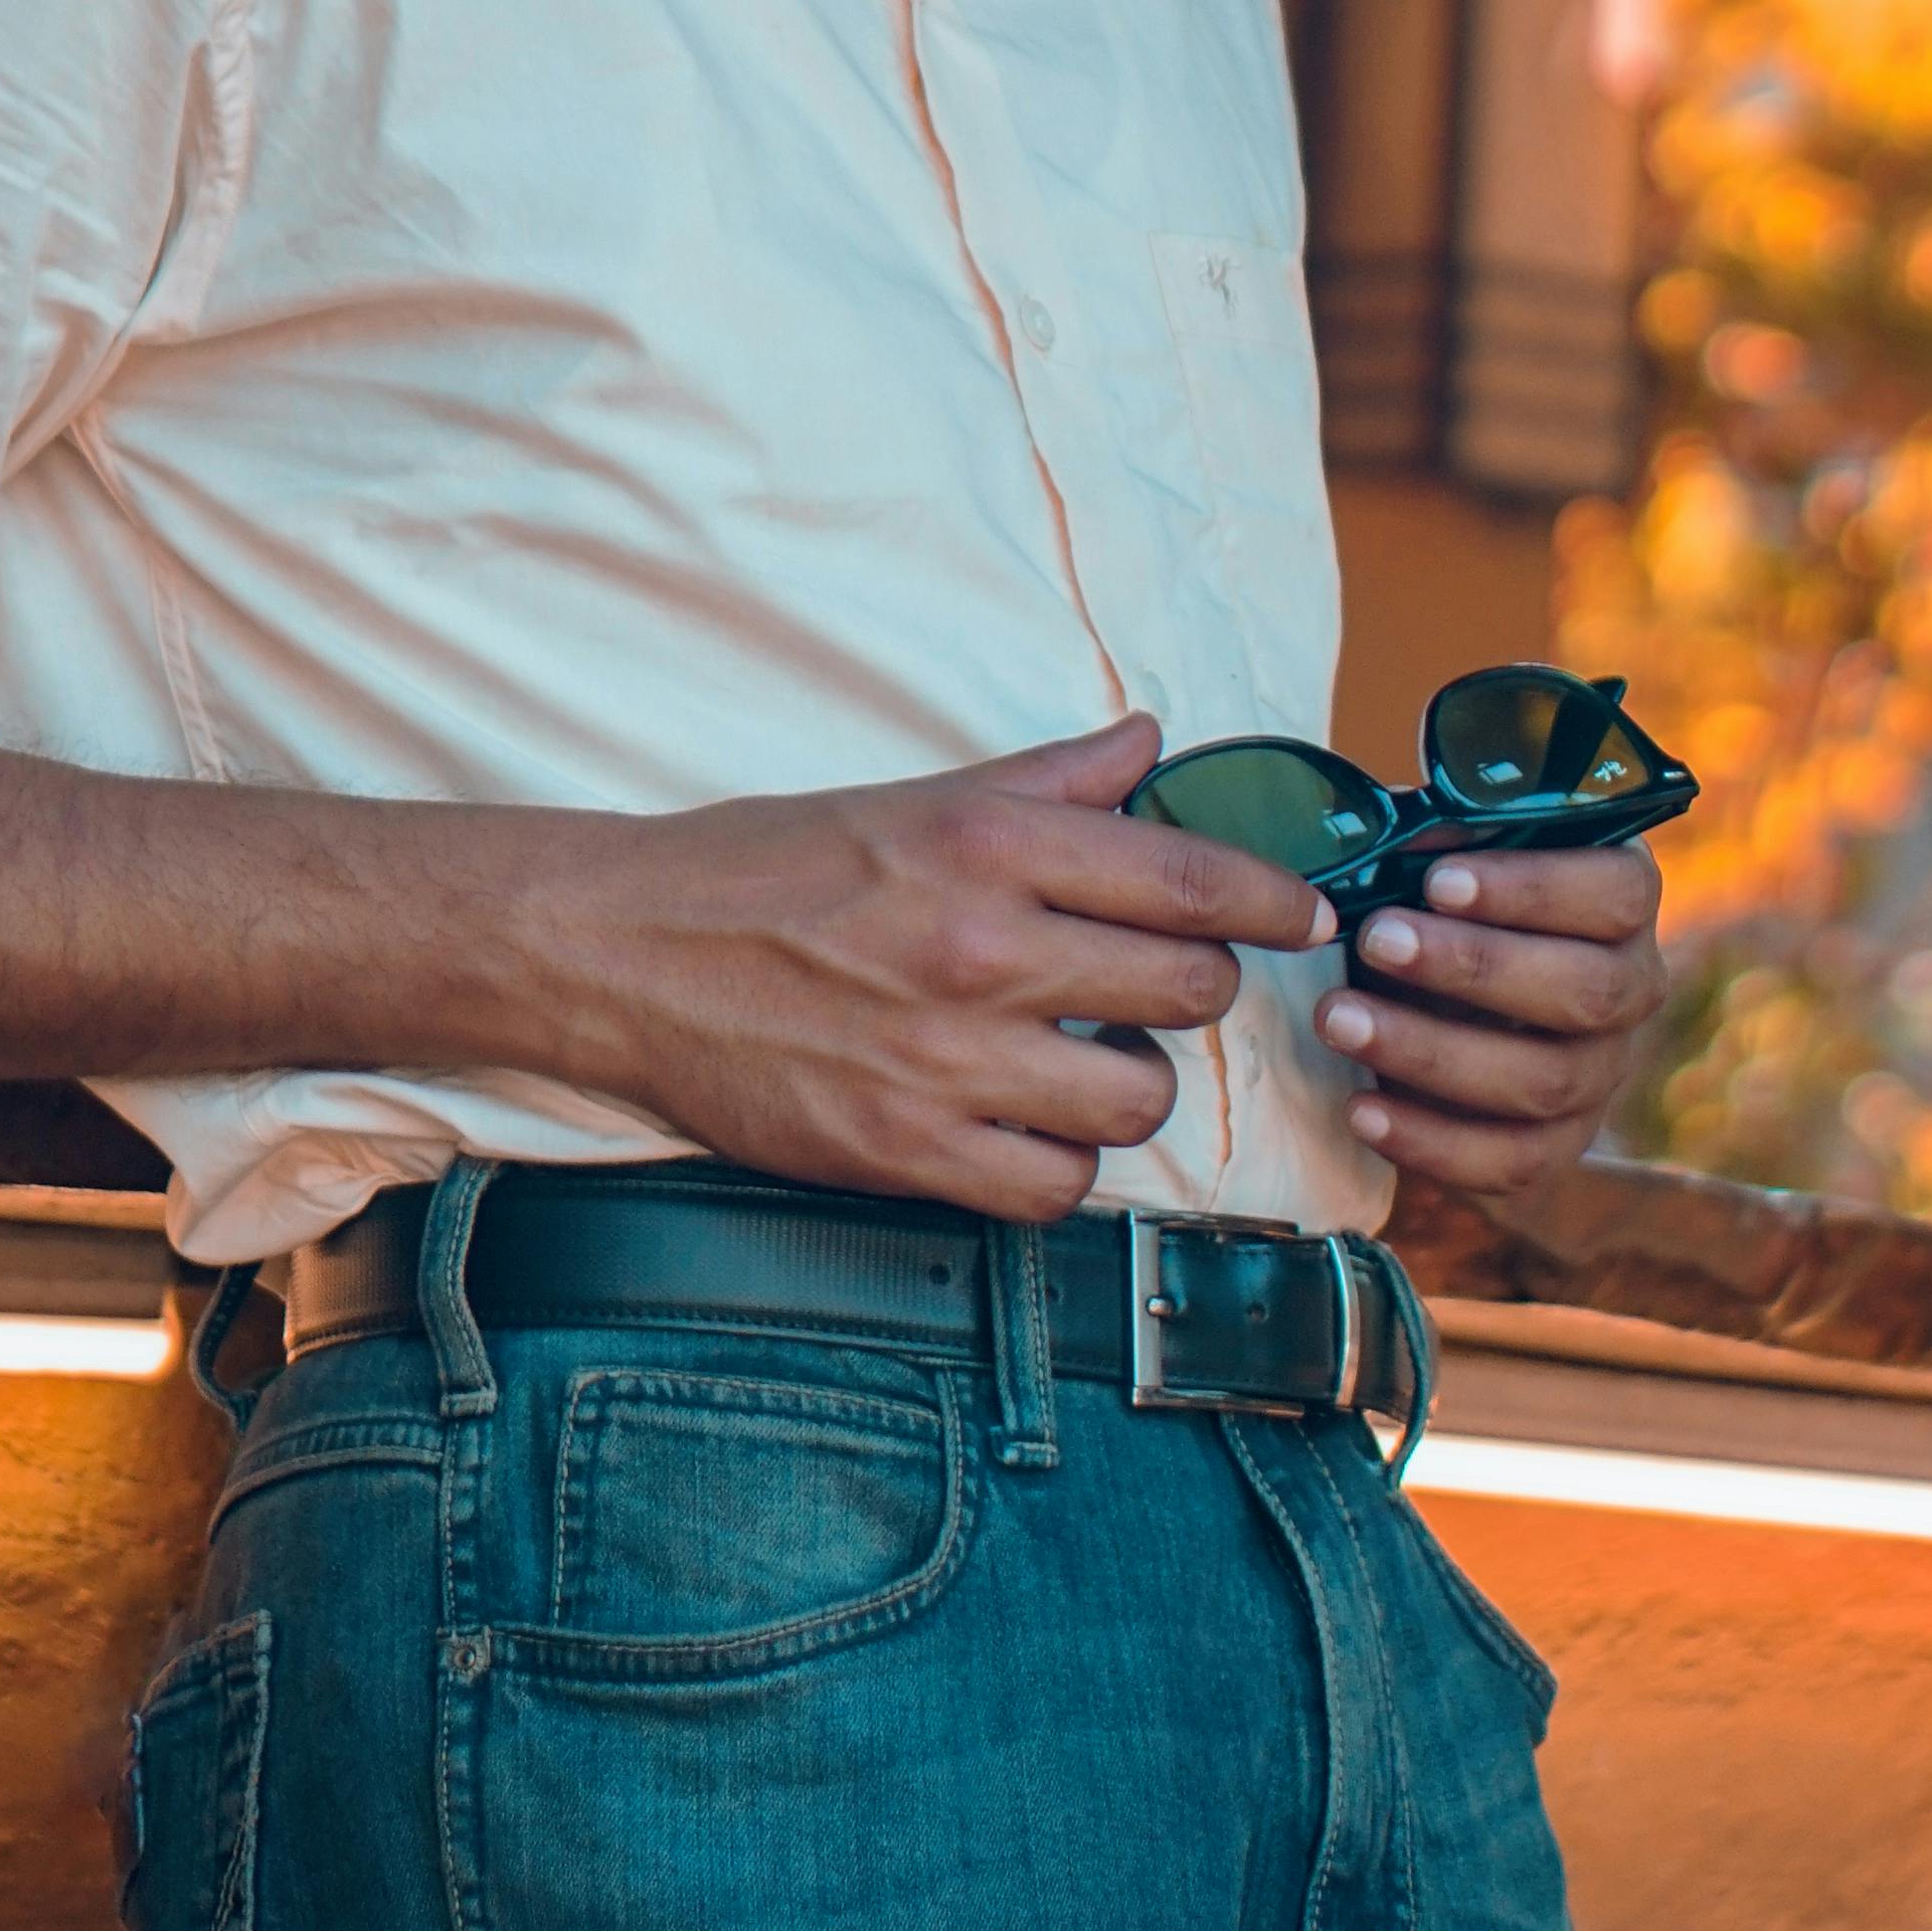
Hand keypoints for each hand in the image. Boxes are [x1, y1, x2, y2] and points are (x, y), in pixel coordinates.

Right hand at [512, 715, 1335, 1225]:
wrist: (626, 952)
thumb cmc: (767, 865)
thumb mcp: (915, 798)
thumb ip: (1049, 779)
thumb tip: (1150, 743)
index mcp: (993, 843)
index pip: (1193, 876)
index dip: (1273, 899)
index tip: (1304, 913)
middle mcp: (985, 947)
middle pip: (1189, 992)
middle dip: (1196, 991)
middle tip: (1159, 986)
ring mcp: (949, 1059)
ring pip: (1139, 1100)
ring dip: (1128, 1084)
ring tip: (1079, 1058)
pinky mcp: (908, 1149)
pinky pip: (1056, 1186)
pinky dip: (1060, 1164)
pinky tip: (1027, 1124)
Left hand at [1310, 839, 1666, 1197]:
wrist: (1453, 990)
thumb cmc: (1451, 897)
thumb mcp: (1453, 853)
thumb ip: (1441, 840)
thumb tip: (1399, 839)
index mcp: (1624, 900)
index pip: (1615, 895)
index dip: (1532, 889)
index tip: (1435, 882)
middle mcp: (1632, 989)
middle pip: (1584, 993)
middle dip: (1472, 968)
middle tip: (1375, 941)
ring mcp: (1603, 1075)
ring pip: (1545, 1083)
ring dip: (1432, 1054)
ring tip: (1340, 1020)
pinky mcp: (1562, 1145)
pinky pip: (1515, 1164)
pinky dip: (1433, 1143)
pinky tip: (1361, 1109)